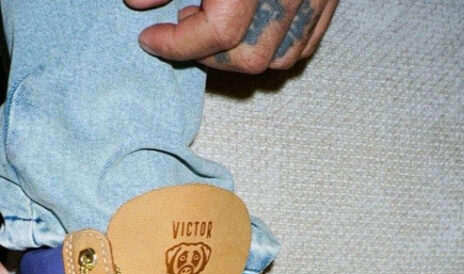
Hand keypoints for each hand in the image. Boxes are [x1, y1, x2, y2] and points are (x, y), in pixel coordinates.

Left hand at [124, 0, 338, 72]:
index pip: (216, 35)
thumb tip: (137, 2)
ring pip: (281, 59)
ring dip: (243, 57)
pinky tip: (252, 29)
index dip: (177, 45)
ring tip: (216, 30)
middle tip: (183, 33)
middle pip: (250, 57)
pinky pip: (305, 43)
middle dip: (209, 56)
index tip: (150, 39)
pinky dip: (277, 48)